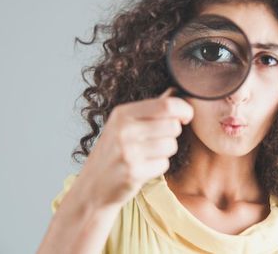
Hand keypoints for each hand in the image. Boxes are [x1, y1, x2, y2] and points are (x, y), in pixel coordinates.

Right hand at [75, 87, 192, 208]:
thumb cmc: (114, 152)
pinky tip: (142, 167)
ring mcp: (127, 152)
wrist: (92, 187)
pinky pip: (164, 164)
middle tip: (157, 140)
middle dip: (172, 134)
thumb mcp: (125, 124)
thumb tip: (176, 90)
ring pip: (171, 145)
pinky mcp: (133, 172)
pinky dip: (158, 167)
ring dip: (165, 152)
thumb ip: (152, 108)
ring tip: (147, 155)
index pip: (167, 105)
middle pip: (173, 126)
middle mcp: (124, 130)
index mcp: (123, 113)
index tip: (185, 117)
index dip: (184, 110)